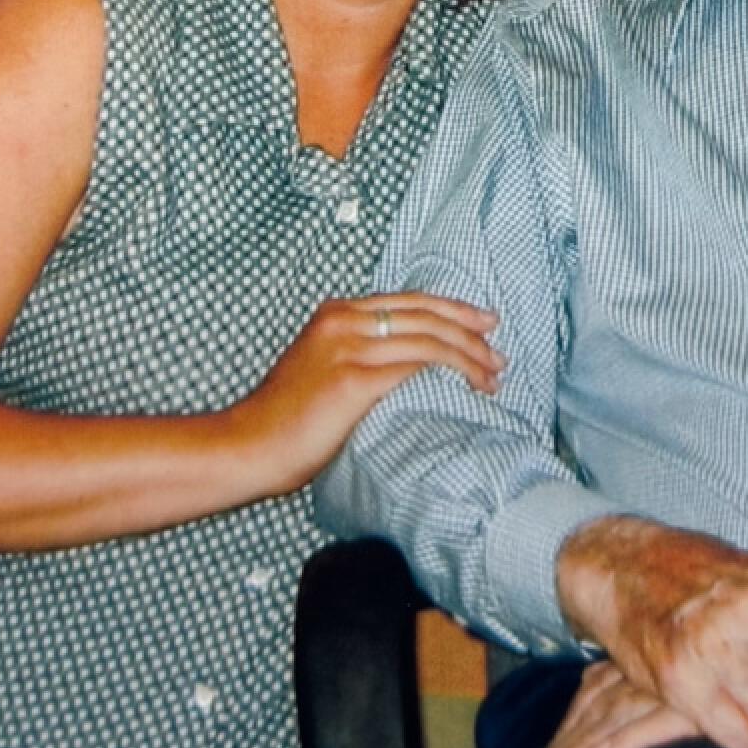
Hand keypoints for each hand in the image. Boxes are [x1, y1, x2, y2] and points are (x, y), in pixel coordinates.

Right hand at [235, 293, 502, 494]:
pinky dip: (452, 372)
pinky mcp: (353, 379)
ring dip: (470, 355)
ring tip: (493, 375)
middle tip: (498, 348)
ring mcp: (347, 347)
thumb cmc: (286, 421)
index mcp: (335, 313)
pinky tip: (471, 385)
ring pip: (428, 339)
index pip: (409, 301)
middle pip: (425, 314)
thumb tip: (410, 365)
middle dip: (470, 329)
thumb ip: (359, 355)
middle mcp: (343, 321)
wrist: (249, 446)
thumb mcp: (322, 368)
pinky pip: (417, 366)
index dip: (452, 309)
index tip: (482, 322)